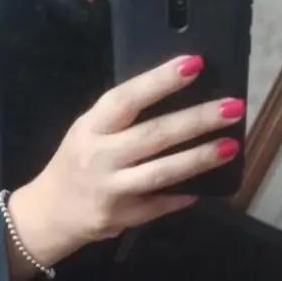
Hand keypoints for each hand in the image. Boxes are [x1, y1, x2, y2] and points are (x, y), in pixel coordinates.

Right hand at [8, 55, 242, 265]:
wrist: (48, 213)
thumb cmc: (77, 162)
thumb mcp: (88, 131)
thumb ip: (122, 118)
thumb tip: (177, 96)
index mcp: (91, 128)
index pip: (127, 99)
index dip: (160, 81)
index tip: (195, 64)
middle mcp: (100, 157)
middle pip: (154, 135)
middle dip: (197, 119)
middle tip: (233, 107)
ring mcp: (111, 189)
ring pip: (161, 172)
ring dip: (199, 158)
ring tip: (230, 146)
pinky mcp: (121, 217)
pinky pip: (160, 205)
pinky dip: (183, 195)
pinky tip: (207, 186)